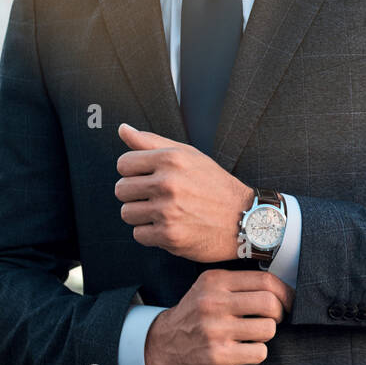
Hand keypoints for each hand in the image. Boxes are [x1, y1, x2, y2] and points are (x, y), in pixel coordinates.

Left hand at [115, 123, 253, 262]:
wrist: (243, 218)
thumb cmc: (215, 185)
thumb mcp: (189, 156)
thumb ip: (152, 142)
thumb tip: (122, 129)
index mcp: (172, 159)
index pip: (123, 163)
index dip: (134, 172)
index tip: (149, 178)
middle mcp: (168, 183)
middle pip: (121, 189)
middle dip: (136, 194)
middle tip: (158, 197)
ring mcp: (168, 211)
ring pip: (127, 213)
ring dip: (142, 215)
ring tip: (165, 212)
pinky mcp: (169, 235)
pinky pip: (139, 234)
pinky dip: (152, 233)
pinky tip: (171, 226)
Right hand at [144, 269, 294, 364]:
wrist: (161, 344)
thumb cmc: (195, 314)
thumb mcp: (210, 288)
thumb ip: (240, 284)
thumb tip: (283, 289)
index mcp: (216, 282)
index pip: (265, 281)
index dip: (285, 292)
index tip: (289, 301)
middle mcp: (214, 303)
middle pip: (270, 303)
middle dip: (279, 313)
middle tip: (273, 319)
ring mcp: (215, 331)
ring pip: (268, 329)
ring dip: (267, 334)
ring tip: (253, 334)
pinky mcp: (218, 356)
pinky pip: (259, 352)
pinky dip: (257, 352)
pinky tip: (244, 350)